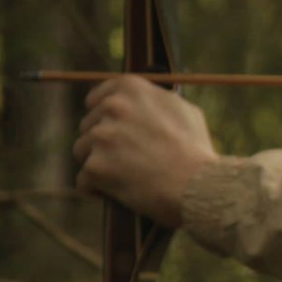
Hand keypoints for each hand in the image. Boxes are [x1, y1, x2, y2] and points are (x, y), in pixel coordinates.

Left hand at [74, 76, 218, 227]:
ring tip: (125, 176)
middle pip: (89, 126)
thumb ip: (155, 101)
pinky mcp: (95, 166)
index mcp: (131, 88)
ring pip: (83, 151)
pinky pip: (84, 181)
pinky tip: (118, 193)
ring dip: (99, 164)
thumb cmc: (196, 150)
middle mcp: (113, 106)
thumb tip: (140, 102)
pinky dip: (97, 189)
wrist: (199, 184)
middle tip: (128, 159)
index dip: (104, 118)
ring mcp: (102, 136)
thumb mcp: (184, 110)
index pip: (96, 99)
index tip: (113, 132)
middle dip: (103, 143)